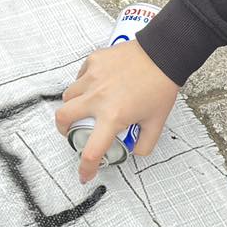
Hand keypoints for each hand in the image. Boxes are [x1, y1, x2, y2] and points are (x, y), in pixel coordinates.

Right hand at [56, 37, 181, 183]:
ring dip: (72, 105)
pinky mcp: (94, 61)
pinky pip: (79, 76)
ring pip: (68, 96)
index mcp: (113, 116)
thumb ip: (145, 144)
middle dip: (64, 130)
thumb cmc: (161, 85)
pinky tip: (96, 85)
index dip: (86, 167)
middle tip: (72, 131)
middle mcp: (98, 98)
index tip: (85, 173)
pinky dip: (83, 84)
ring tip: (84, 106)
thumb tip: (132, 151)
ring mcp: (93, 77)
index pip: (92, 151)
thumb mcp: (157, 122)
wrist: (163, 53)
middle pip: (62, 118)